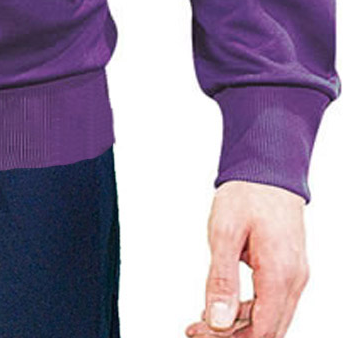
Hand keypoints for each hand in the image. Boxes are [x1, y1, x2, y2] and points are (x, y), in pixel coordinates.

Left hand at [185, 180, 309, 337]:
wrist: (267, 170)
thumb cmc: (246, 195)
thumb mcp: (224, 233)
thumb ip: (221, 280)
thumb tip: (216, 321)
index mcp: (279, 274)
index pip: (261, 330)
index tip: (199, 332)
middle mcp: (294, 280)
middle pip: (269, 331)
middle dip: (233, 335)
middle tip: (196, 329)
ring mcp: (294, 276)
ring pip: (272, 319)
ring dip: (240, 325)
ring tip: (203, 318)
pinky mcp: (289, 270)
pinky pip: (273, 302)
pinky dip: (250, 310)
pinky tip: (224, 304)